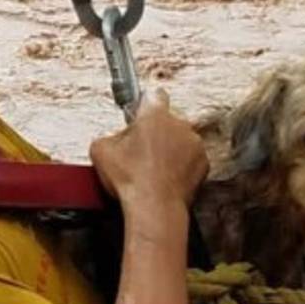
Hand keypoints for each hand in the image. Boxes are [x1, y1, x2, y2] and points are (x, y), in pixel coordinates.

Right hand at [89, 89, 208, 233]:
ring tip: (153, 169)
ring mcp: (194, 143)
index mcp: (154, 114)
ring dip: (170, 150)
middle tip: (140, 152)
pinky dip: (182, 167)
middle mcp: (179, 124)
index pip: (153, 95)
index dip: (145, 105)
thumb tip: (112, 140)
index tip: (140, 114)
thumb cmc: (131, 179)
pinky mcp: (203, 163)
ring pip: (180, 140)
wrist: (154, 207)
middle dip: (156, 132)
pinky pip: (191, 159)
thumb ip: (109, 136)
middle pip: (167, 121)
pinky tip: (166, 178)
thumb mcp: (101, 151)